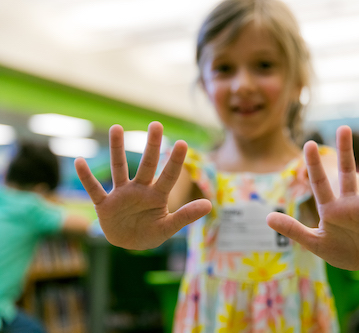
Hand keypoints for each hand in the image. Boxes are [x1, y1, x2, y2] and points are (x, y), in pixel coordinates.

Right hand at [74, 121, 211, 249]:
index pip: (169, 176)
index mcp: (157, 195)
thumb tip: (210, 205)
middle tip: (156, 124)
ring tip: (117, 128)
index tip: (182, 143)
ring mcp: (121, 195)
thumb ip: (186, 216)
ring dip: (117, 150)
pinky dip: (86, 178)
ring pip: (119, 169)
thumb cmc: (150, 233)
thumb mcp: (168, 228)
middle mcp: (140, 189)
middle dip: (151, 146)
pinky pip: (94, 189)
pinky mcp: (105, 205)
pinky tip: (79, 161)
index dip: (175, 161)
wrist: (128, 243)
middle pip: (147, 164)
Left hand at [267, 126, 358, 269]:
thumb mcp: (313, 243)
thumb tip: (267, 218)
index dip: (314, 165)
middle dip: (345, 152)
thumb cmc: (336, 251)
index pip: (320, 183)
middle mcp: (350, 203)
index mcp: (330, 208)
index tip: (307, 144)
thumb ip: (293, 230)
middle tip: (343, 128)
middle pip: (347, 174)